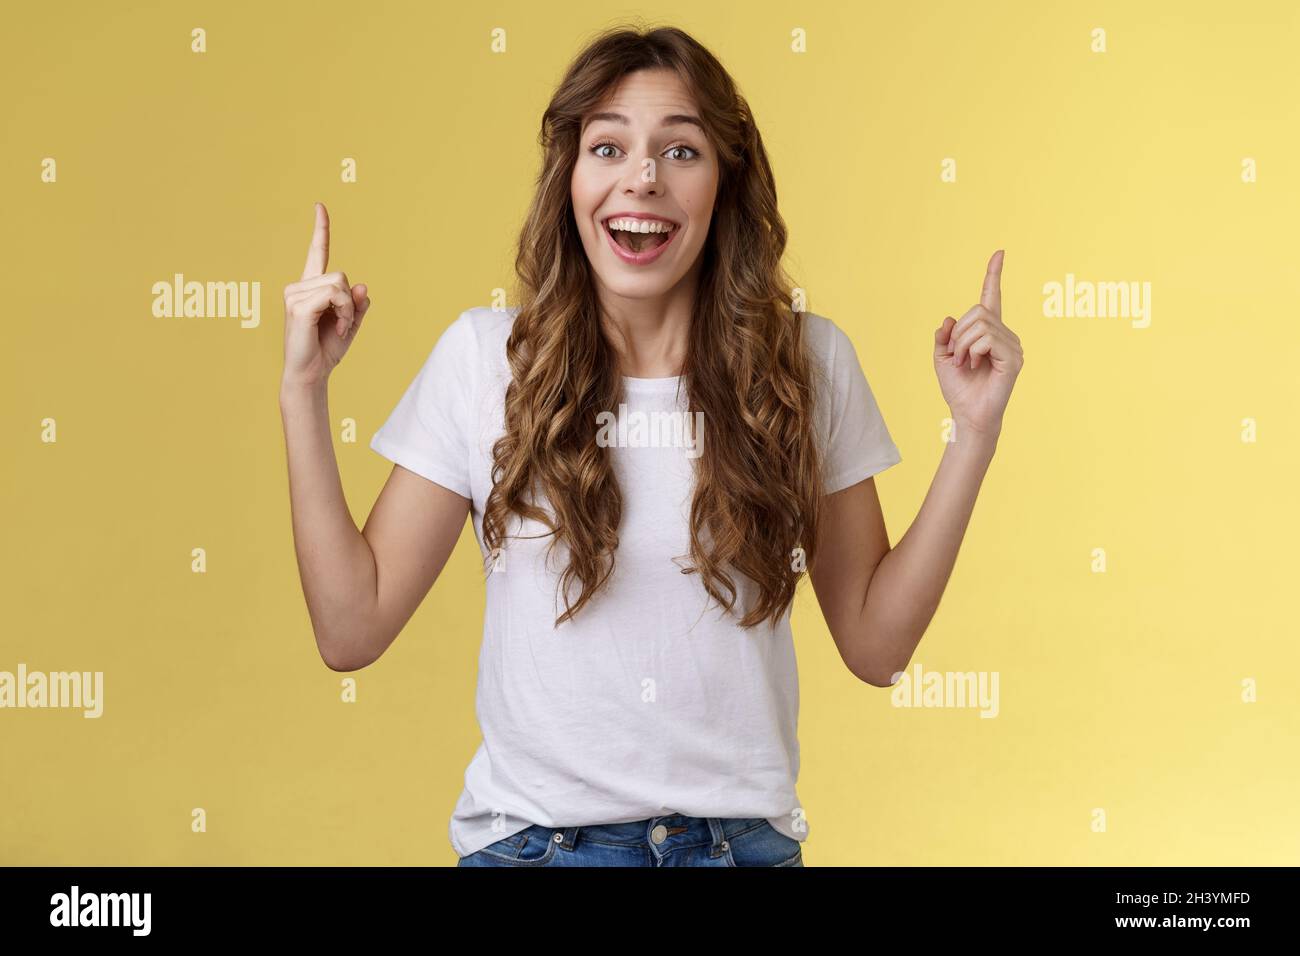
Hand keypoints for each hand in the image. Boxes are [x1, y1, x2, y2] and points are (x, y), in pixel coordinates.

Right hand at [281, 202, 371, 388]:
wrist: (312, 374)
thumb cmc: (327, 350)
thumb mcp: (350, 324)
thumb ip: (358, 304)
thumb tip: (362, 285)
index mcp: (310, 288)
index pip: (316, 253)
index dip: (320, 230)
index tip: (319, 206)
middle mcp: (298, 287)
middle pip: (341, 275)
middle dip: (351, 302)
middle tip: (344, 324)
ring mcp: (295, 295)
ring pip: (340, 284)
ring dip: (349, 310)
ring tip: (339, 328)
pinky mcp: (298, 306)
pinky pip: (335, 296)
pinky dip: (344, 314)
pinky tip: (337, 330)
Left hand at [933, 249, 1023, 440]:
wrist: (967, 414)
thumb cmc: (958, 388)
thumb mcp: (941, 357)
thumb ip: (944, 336)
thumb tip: (950, 318)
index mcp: (988, 331)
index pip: (992, 297)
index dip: (993, 275)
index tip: (999, 252)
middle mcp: (1004, 335)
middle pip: (977, 312)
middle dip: (958, 334)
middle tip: (957, 356)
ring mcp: (1012, 345)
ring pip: (980, 324)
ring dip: (963, 344)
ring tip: (964, 363)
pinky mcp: (1013, 358)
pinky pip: (988, 339)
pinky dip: (972, 351)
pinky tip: (974, 365)